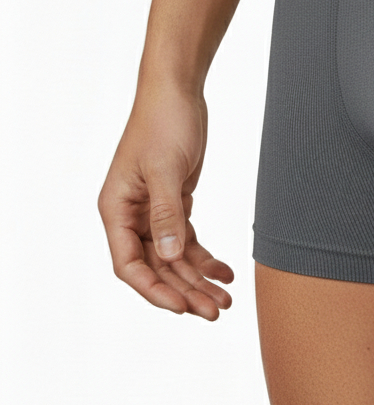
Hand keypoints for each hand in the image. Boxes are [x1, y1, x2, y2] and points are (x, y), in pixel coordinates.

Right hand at [97, 76, 232, 318]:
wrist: (177, 92)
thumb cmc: (164, 122)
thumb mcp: (166, 169)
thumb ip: (167, 213)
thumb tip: (168, 256)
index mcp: (116, 209)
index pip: (129, 264)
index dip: (154, 289)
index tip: (181, 306)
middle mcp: (131, 215)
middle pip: (157, 267)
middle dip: (185, 290)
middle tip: (215, 311)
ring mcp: (153, 211)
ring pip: (175, 257)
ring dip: (198, 279)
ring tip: (225, 301)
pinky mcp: (175, 203)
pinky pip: (188, 240)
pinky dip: (206, 257)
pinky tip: (225, 272)